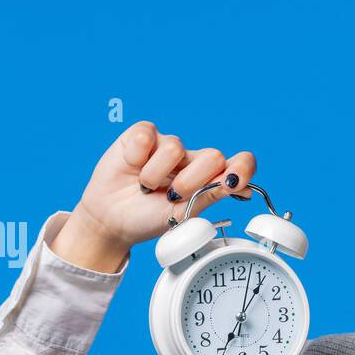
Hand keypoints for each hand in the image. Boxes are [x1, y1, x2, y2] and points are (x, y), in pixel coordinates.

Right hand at [53, 121, 256, 272]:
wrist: (112, 219)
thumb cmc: (149, 218)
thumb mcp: (182, 214)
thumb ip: (210, 196)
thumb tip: (243, 188)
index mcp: (209, 178)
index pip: (239, 163)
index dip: (243, 168)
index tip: (233, 183)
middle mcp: (192, 158)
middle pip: (212, 156)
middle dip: (193, 180)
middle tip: (173, 195)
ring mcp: (168, 145)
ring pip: (175, 147)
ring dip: (157, 174)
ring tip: (146, 187)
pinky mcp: (143, 134)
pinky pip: (146, 137)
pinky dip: (136, 158)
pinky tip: (131, 167)